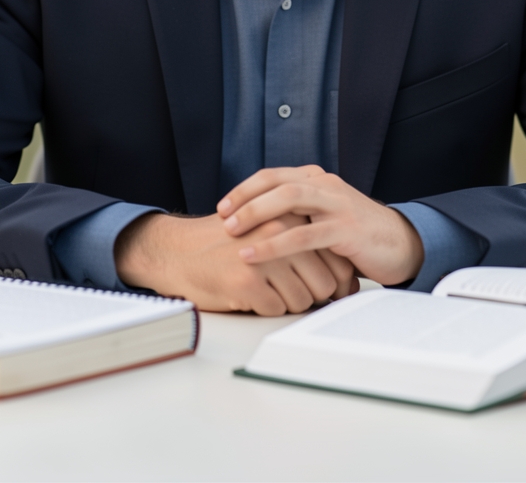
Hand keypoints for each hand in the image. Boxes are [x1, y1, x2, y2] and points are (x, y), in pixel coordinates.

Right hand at [114, 210, 356, 314]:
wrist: (180, 252)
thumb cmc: (230, 245)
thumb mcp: (269, 228)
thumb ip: (304, 243)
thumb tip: (345, 279)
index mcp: (290, 215)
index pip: (335, 258)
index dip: (335, 280)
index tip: (328, 288)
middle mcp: (280, 231)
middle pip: (324, 283)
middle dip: (314, 296)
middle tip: (294, 292)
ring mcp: (264, 256)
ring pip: (303, 300)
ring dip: (289, 303)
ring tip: (269, 290)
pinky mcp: (247, 281)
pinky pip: (276, 310)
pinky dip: (266, 308)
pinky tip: (251, 293)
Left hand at [217, 166, 423, 285]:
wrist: (401, 244)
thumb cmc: (357, 234)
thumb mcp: (324, 216)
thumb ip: (299, 212)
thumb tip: (257, 220)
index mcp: (318, 179)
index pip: (273, 175)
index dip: (245, 189)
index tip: (223, 206)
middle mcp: (326, 185)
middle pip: (277, 182)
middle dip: (245, 199)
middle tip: (223, 217)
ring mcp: (337, 205)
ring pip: (289, 200)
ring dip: (256, 215)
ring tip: (232, 233)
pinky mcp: (345, 229)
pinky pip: (304, 235)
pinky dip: (275, 244)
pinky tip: (255, 254)